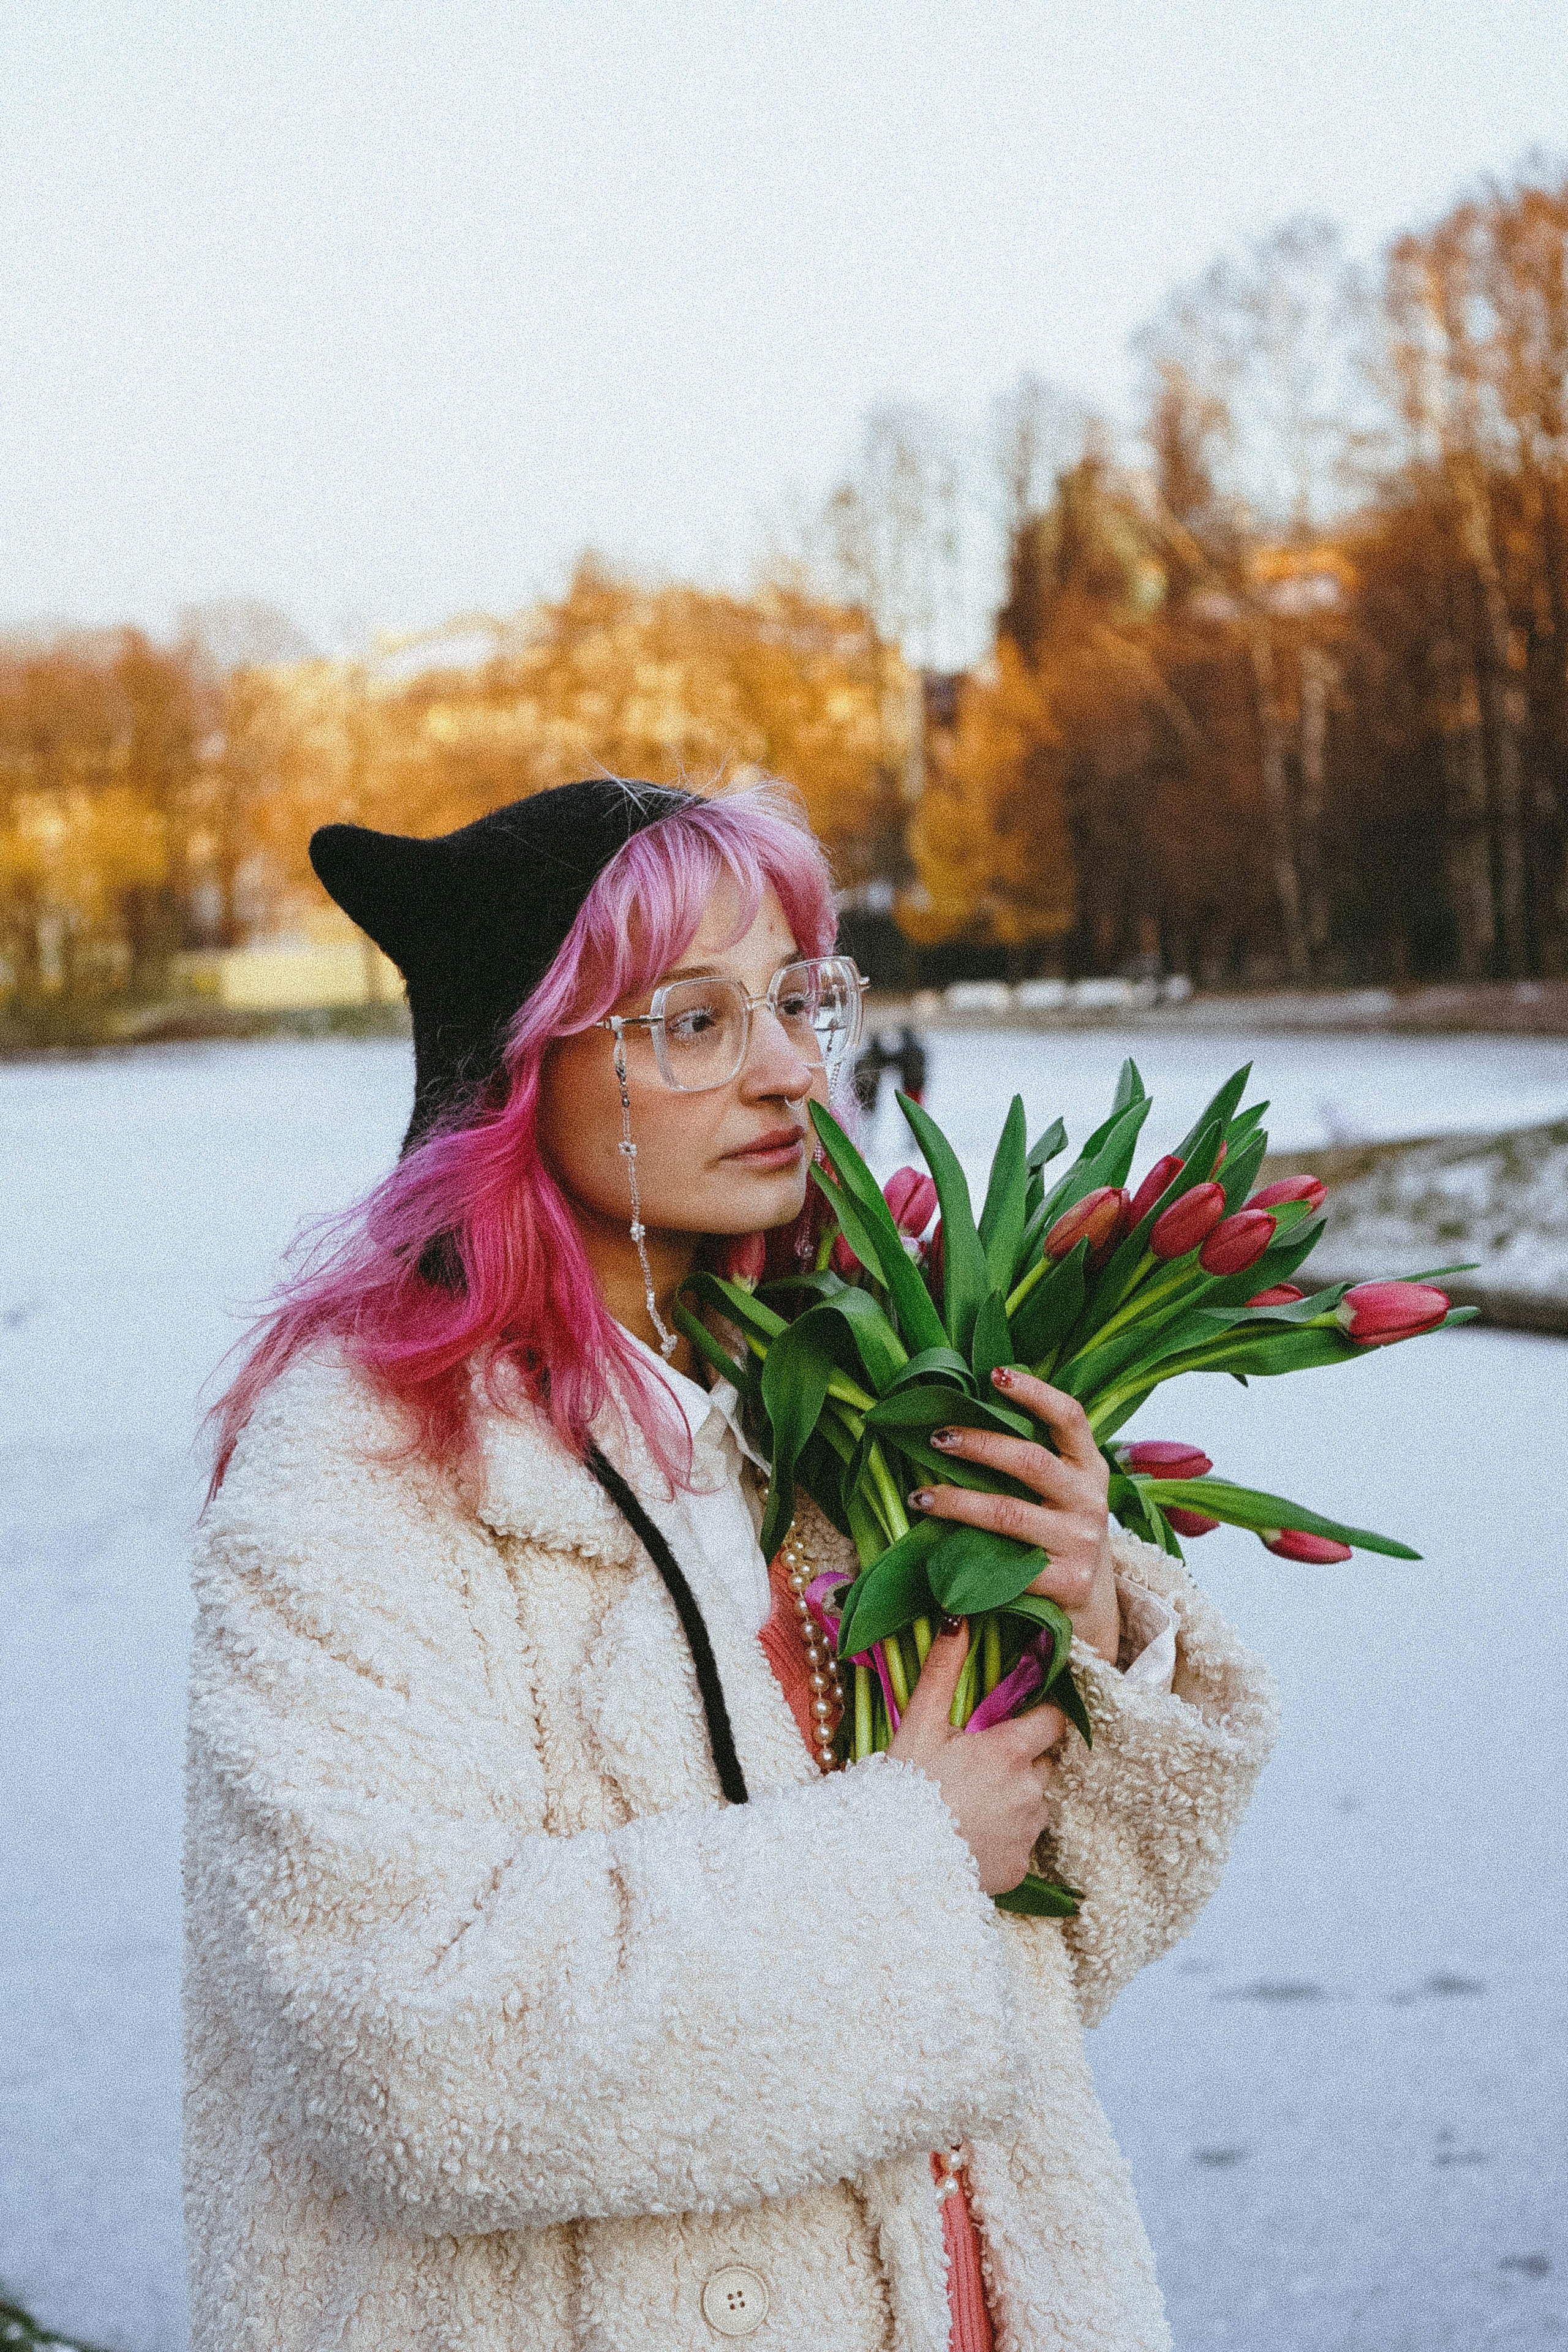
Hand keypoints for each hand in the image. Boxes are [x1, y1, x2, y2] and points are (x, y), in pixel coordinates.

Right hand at [888, 1620, 1065, 1894]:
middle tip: (978, 1767)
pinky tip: (971, 1836)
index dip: (1037, 1718)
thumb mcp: (920, 1723)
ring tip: (970, 1804)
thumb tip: (958, 1618)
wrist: (891, 1859)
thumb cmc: (904, 1785)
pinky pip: (1022, 1844)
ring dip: (1013, 1800)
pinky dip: (1004, 1839)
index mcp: (1010, 1750)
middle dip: (1020, 1762)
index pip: (1053, 1721)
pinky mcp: (1022, 1867)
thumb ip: (944, 1669)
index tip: (1015, 1722)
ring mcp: (1028, 1831)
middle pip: (1043, 1763)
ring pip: (1034, 1804)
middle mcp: (1030, 1789)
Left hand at [910, 1368, 1120, 1665]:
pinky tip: (939, 1550)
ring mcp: (1080, 1542)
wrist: (1094, 1607)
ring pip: (1009, 1513)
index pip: (1070, 1417)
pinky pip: (1009, 1565)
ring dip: (958, 1502)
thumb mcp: (1062, 1492)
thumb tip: (963, 1414)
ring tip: (921, 1495)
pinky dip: (969, 1557)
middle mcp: (1089, 1500)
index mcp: (1089, 1467)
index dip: (1035, 1392)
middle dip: (978, 1444)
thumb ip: (1031, 1458)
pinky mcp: (1067, 1582)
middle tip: (936, 1437)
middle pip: (1030, 1461)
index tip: (995, 1373)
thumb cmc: (1061, 1534)